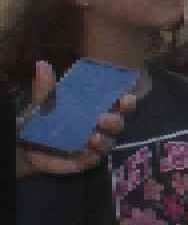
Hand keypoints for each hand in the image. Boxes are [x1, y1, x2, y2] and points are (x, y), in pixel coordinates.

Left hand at [14, 61, 127, 177]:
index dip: (127, 101)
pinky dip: (90, 156)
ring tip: (93, 137)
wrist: (24, 144)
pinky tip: (84, 150)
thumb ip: (45, 87)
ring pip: (109, 143)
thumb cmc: (40, 119)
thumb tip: (42, 64)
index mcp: (96, 108)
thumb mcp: (41, 101)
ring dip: (104, 140)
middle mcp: (100, 126)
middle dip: (115, 121)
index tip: (125, 98)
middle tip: (101, 118)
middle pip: (118, 124)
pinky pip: (92, 160)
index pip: (119, 104)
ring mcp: (93, 145)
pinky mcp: (83, 160)